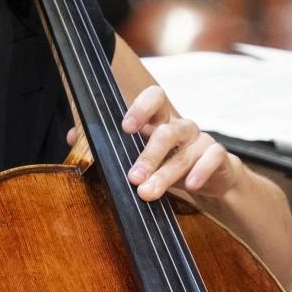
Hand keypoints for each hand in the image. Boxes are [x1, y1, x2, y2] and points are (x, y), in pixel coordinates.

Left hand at [98, 84, 239, 206]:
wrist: (211, 180)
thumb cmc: (169, 164)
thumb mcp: (139, 156)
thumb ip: (109, 146)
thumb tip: (73, 136)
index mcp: (161, 122)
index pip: (155, 99)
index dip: (141, 107)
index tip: (126, 127)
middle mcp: (181, 127)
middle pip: (166, 132)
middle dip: (148, 156)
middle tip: (133, 177)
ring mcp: (201, 141)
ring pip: (184, 152)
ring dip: (165, 174)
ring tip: (148, 193)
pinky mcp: (218, 156)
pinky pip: (212, 158)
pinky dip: (201, 172)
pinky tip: (191, 186)